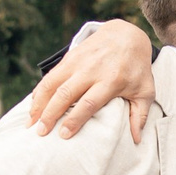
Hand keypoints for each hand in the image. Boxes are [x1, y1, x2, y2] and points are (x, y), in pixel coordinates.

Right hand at [27, 21, 155, 141]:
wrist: (126, 35)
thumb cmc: (137, 68)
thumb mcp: (145, 90)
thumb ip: (139, 115)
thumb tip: (136, 140)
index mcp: (111, 81)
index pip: (89, 102)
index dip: (75, 119)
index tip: (64, 134)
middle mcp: (92, 70)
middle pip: (66, 94)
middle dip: (50, 114)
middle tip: (40, 133)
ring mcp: (78, 62)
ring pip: (53, 83)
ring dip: (39, 103)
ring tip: (30, 122)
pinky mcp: (69, 57)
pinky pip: (50, 75)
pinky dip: (39, 91)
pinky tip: (32, 105)